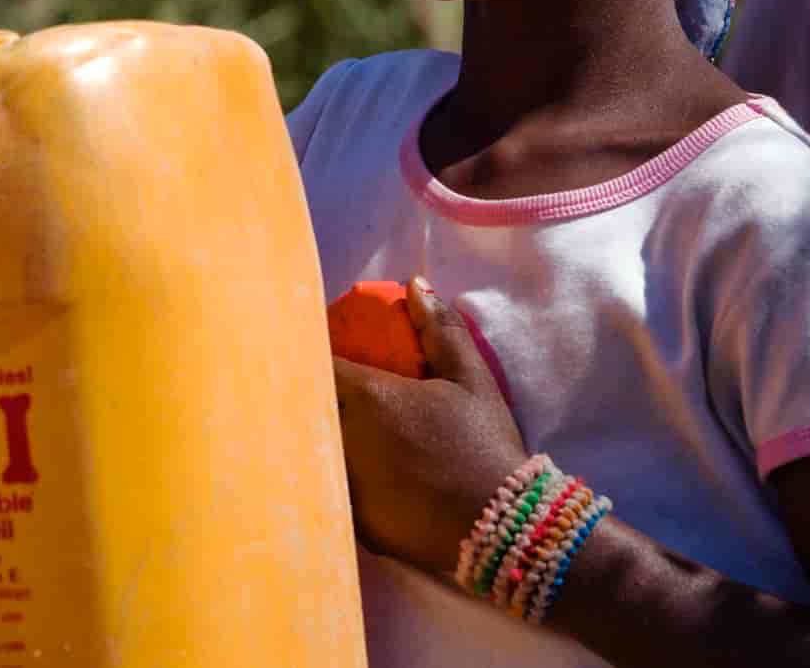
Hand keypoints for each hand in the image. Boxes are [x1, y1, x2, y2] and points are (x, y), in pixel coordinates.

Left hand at [333, 275, 528, 578]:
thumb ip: (440, 329)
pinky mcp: (352, 519)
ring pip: (313, 451)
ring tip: (330, 433)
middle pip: (306, 408)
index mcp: (367, 395)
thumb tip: (416, 284)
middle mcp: (344, 437)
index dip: (312, 355)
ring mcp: (344, 482)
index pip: (317, 364)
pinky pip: (332, 492)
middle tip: (322, 392)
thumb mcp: (471, 379)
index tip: (320, 354)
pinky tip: (356, 478)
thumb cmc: (484, 443)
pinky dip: (337, 482)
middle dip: (309, 397)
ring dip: (318, 439)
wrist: (503, 525)